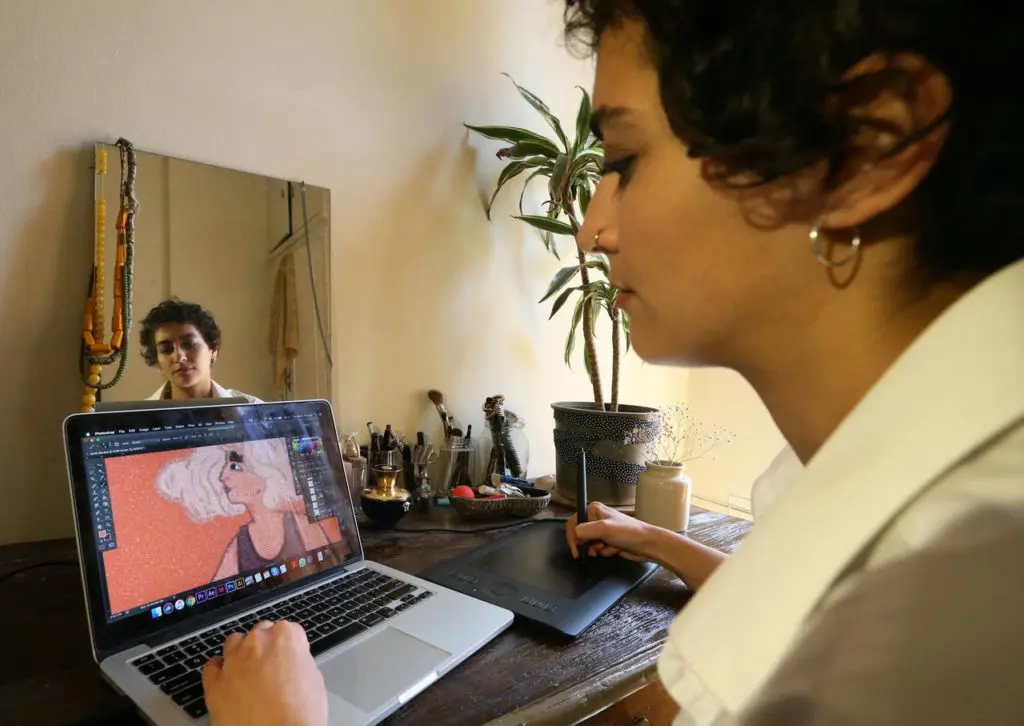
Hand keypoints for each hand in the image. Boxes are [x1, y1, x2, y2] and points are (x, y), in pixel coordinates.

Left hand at [203, 620, 326, 725]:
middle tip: (272, 668)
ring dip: (241, 652)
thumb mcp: (315, 680)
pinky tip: (228, 680)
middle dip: (265, 646)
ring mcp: (233, 662)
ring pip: (234, 643)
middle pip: (259, 633)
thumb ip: (299, 661)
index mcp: (285, 637)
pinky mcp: (214, 684)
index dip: (290, 647)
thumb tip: (292, 662)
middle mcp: (257, 643)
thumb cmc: (299, 715)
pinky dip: (219, 670)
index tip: (290, 658)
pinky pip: (212, 667)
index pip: (288, 630)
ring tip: (249, 671)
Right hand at [565, 501, 658, 562]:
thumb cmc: (627, 532)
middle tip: (595, 549)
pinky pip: (598, 549)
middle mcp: (596, 518)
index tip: (575, 550)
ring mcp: (602, 530)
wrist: (647, 544)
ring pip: (589, 543)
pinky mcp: (608, 541)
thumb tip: (573, 535)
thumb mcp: (604, 529)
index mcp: (593, 509)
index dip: (572, 536)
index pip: (573, 522)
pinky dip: (605, 551)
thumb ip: (585, 531)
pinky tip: (615, 550)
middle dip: (587, 544)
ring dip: (597, 549)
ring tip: (607, 548)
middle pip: (580, 534)